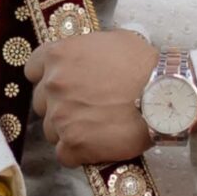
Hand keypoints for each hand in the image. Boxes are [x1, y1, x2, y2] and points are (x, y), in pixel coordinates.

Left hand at [24, 28, 173, 167]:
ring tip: (94, 128)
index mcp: (58, 55)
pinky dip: (77, 153)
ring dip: (68, 130)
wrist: (164, 95)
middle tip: (84, 108)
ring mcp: (60, 117)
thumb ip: (87, 49)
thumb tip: (86, 58)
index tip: (61, 84)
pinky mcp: (72, 145)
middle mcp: (53, 85)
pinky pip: (64, 155)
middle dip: (59, 105)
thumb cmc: (143, 65)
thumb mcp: (114, 40)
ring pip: (51, 130)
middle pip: (42, 102)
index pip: (33, 69)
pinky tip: (96, 146)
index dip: (47, 77)